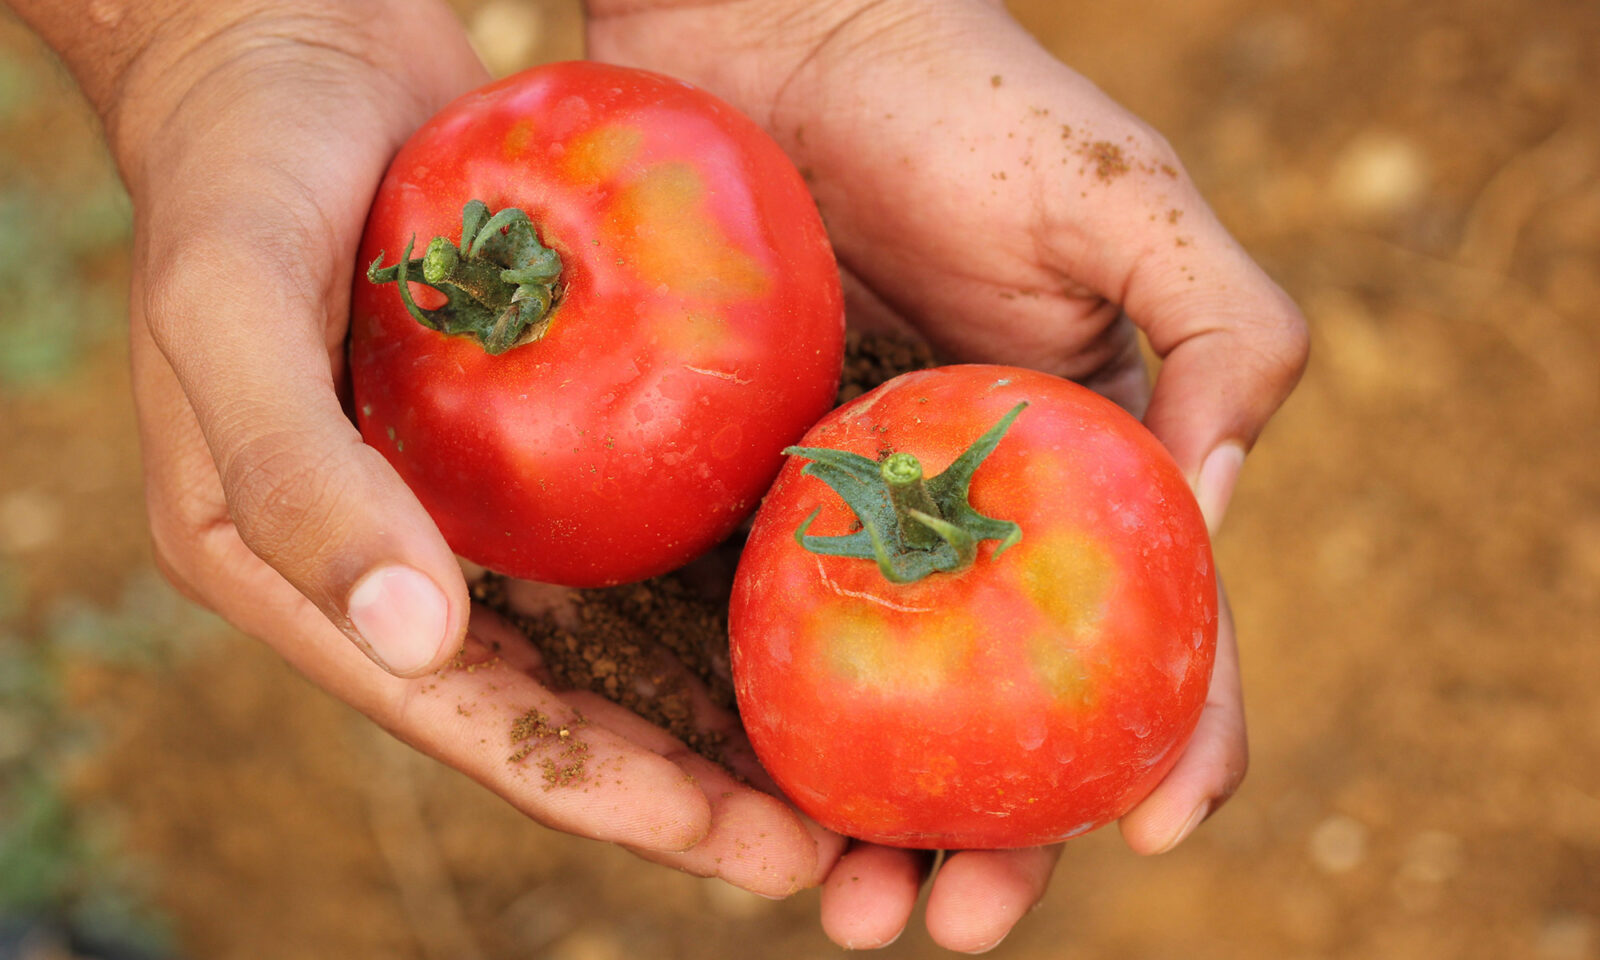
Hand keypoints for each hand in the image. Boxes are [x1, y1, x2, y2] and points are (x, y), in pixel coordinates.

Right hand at [17, 0, 837, 895]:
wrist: (285, 46)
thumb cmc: (239, 168)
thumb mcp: (230, 307)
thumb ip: (298, 478)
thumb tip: (415, 643)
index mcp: (298, 578)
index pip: (475, 721)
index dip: (610, 795)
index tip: (741, 848)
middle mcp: (388, 566)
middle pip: (558, 712)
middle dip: (683, 791)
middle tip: (824, 844)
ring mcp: (459, 508)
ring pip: (605, 645)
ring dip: (712, 712)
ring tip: (834, 765)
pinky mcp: (518, 443)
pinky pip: (622, 538)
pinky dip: (702, 589)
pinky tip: (801, 608)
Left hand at [588, 0, 1306, 948]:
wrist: (768, 33)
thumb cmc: (959, 99)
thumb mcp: (1127, 198)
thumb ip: (1227, 333)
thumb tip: (1219, 511)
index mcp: (1082, 467)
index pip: (1149, 628)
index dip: (1172, 737)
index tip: (1159, 831)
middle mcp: (967, 516)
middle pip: (1003, 706)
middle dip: (1000, 836)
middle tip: (959, 921)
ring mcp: (848, 519)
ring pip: (878, 706)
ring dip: (873, 823)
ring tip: (852, 908)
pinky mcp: (734, 498)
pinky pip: (753, 632)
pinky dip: (759, 729)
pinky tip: (742, 800)